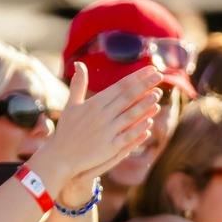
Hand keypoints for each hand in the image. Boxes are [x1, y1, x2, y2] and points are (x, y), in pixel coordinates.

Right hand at [34, 63, 162, 186]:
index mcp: (94, 103)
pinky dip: (139, 128)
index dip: (136, 77)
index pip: (120, 86)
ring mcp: (106, 131)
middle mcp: (101, 115)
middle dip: (145, 85)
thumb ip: (78, 84)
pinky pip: (128, 135)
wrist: (60, 157)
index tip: (150, 69)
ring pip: (131, 115)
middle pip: (128, 97)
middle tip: (160, 75)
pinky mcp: (109, 147)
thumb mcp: (71, 105)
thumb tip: (79, 64)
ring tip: (157, 94)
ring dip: (145, 104)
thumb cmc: (66, 130)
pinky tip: (150, 121)